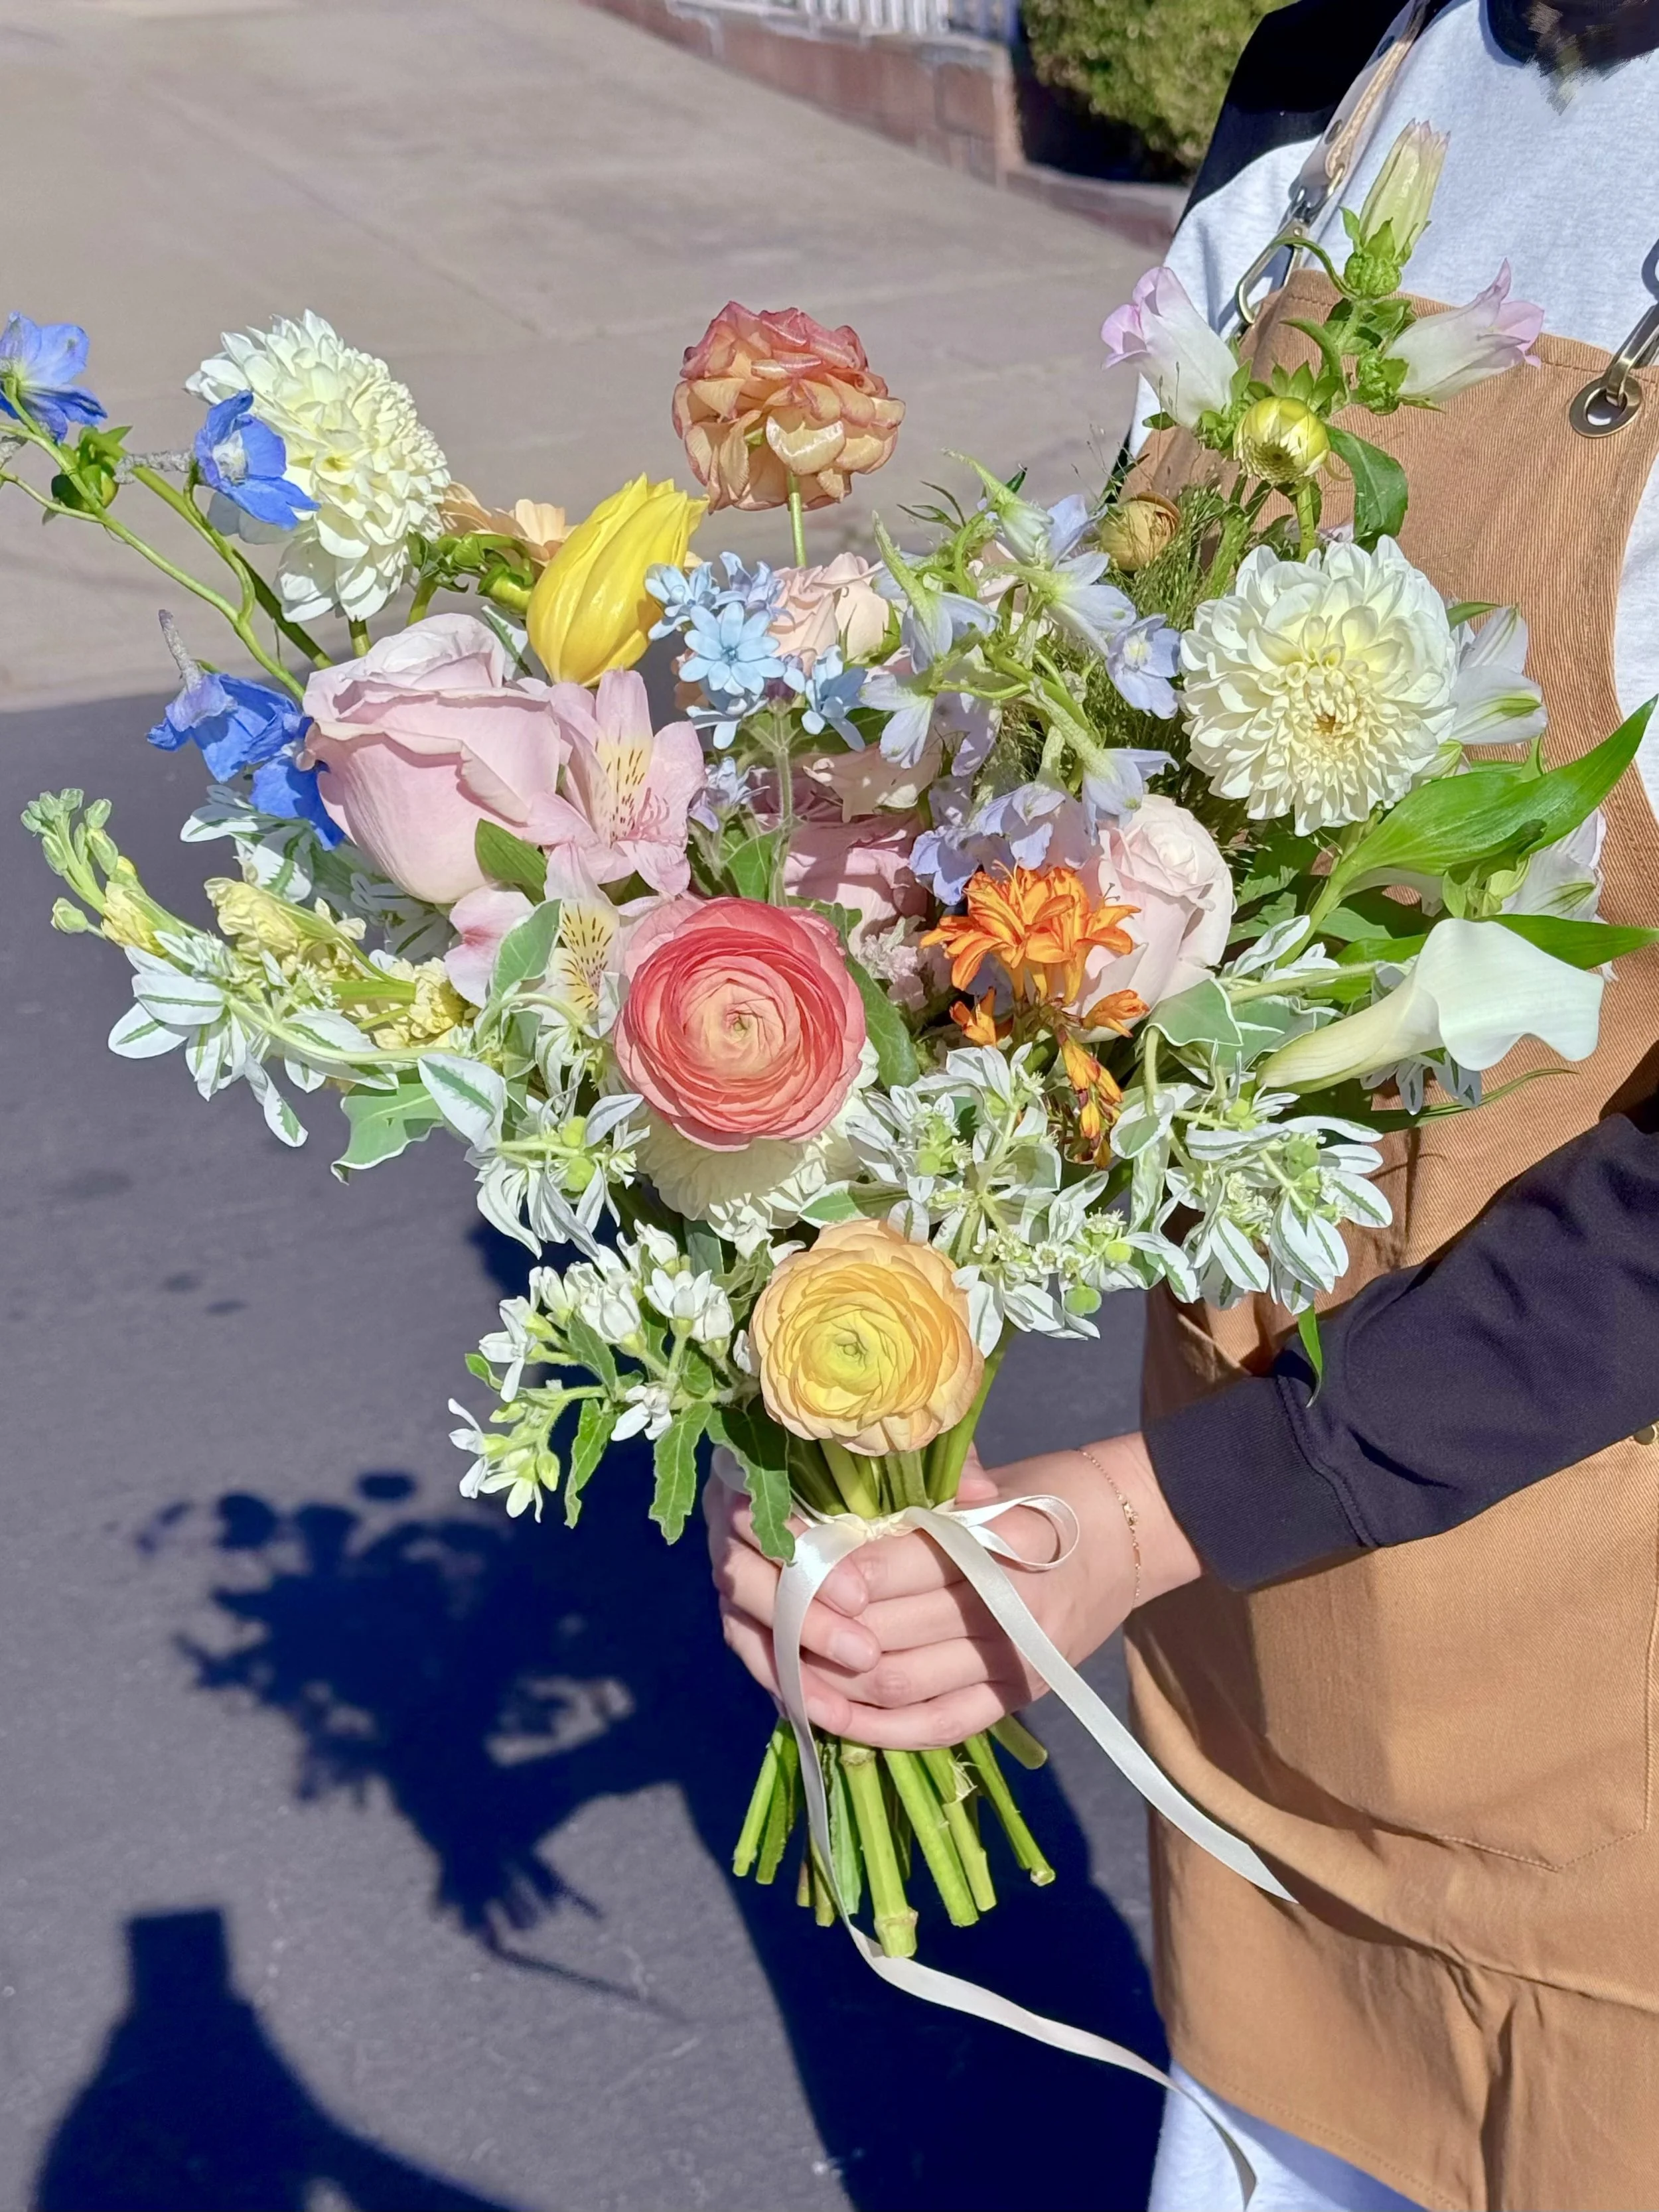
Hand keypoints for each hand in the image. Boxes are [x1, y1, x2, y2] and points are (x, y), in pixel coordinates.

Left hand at [706, 1432, 1194, 1749]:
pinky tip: (828, 1712)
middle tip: (760, 1611)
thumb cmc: (1051, 1493)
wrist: (1132, 1532)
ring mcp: (1016, 1665)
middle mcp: (1010, 1611)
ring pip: (897, 1686)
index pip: (899, 1566)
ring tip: (779, 1660)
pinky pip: (935, 1727)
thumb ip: (921, 1499)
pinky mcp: (1017, 1700)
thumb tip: (834, 1518)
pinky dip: (875, 1729)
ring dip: (829, 1682)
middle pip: (885, 1633)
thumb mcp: (990, 1477)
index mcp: (1002, 1543)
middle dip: (814, 1628)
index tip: (784, 1561)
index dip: (834, 1572)